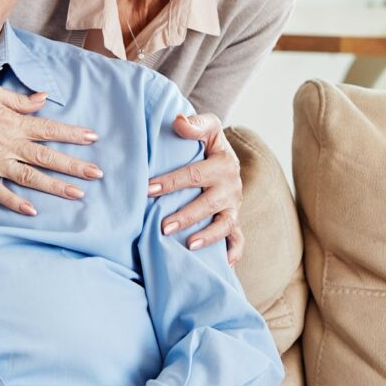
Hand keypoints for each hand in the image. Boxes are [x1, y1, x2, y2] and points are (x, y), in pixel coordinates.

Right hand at [0, 63, 102, 215]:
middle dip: (75, 165)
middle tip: (97, 174)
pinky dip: (15, 202)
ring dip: (55, 186)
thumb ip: (19, 100)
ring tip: (77, 194)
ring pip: (30, 177)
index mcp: (13, 122)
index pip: (50, 129)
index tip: (93, 137)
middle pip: (47, 157)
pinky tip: (32, 211)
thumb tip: (43, 99)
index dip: (73, 134)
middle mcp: (7, 143)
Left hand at [147, 113, 243, 264]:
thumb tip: (178, 121)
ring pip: (223, 224)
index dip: (171, 182)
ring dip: (207, 236)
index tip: (148, 189)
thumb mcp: (208, 128)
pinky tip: (222, 263)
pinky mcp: (235, 220)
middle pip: (208, 203)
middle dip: (185, 216)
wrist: (224, 155)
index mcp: (223, 164)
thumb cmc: (209, 142)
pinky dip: (233, 251)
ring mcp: (234, 206)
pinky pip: (237, 238)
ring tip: (188, 245)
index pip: (194, 174)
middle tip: (163, 226)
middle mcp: (231, 187)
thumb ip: (195, 125)